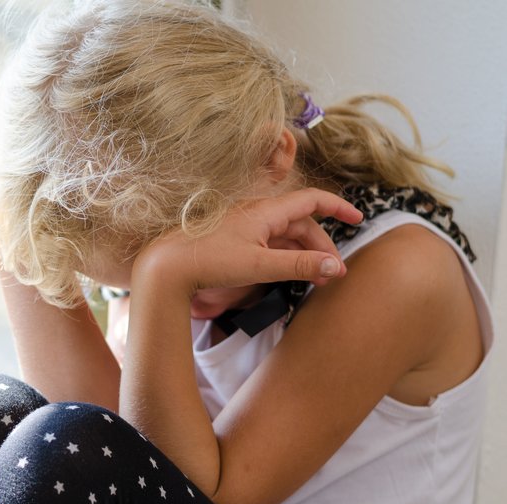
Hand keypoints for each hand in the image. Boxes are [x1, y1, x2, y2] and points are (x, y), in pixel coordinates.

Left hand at [132, 188, 363, 293]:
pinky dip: (285, 257)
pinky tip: (290, 275)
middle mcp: (257, 214)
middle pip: (300, 223)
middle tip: (334, 273)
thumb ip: (298, 266)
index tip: (359, 218)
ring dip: (303, 255)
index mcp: (265, 211)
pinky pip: (269, 245)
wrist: (166, 267)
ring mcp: (245, 227)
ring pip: (285, 236)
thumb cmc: (209, 261)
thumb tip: (336, 266)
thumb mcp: (259, 265)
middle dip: (321, 246)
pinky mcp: (234, 241)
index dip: (337, 207)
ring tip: (316, 280)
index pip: (311, 200)